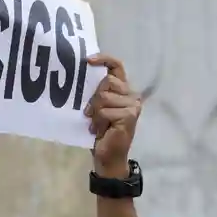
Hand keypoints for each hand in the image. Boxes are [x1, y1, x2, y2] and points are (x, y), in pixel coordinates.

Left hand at [84, 55, 141, 177]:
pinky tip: (100, 131)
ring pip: (103, 97)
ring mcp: (133, 105)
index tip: (87, 60)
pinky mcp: (129, 115)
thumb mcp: (96, 109)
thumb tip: (83, 76)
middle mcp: (131, 95)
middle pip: (106, 82)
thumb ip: (97, 94)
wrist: (107, 157)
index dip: (104, 60)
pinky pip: (104, 111)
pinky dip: (98, 122)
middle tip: (90, 115)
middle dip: (93, 99)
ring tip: (97, 126)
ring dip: (95, 113)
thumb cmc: (100, 133)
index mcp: (123, 90)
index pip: (116, 66)